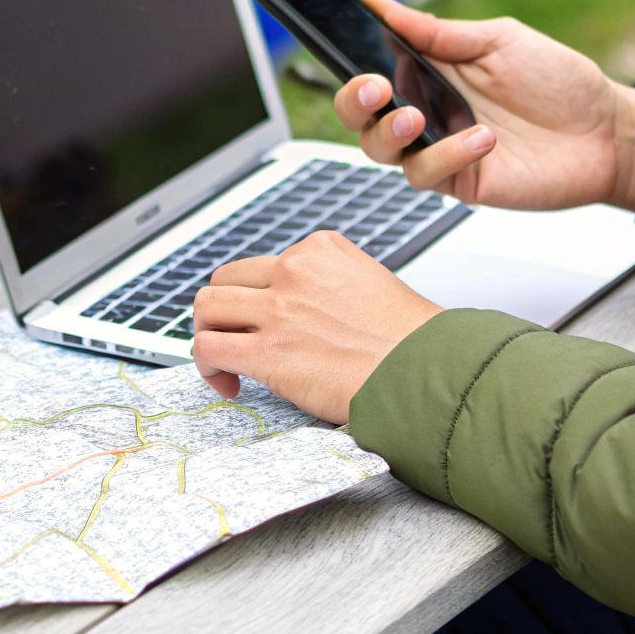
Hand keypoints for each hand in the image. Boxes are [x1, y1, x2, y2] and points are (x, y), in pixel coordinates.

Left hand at [190, 231, 440, 423]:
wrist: (428, 372)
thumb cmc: (411, 342)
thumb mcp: (370, 284)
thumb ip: (328, 286)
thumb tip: (302, 312)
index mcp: (320, 249)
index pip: (263, 265)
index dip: (258, 298)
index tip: (270, 326)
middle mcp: (295, 270)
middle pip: (225, 279)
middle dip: (224, 312)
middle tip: (236, 340)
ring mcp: (278, 309)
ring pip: (206, 307)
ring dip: (208, 334)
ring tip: (225, 361)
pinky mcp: (268, 351)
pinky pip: (208, 348)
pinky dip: (209, 368)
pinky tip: (231, 384)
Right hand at [335, 0, 634, 214]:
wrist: (608, 129)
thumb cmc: (558, 82)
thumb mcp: (498, 40)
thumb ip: (438, 31)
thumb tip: (381, 4)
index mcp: (427, 74)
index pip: (369, 71)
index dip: (349, 64)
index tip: (342, 43)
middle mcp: (426, 113)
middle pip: (360, 118)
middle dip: (352, 104)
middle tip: (371, 88)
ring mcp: (440, 150)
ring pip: (381, 152)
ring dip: (389, 133)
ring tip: (414, 117)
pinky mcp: (462, 181)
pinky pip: (431, 174)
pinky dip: (450, 154)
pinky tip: (482, 138)